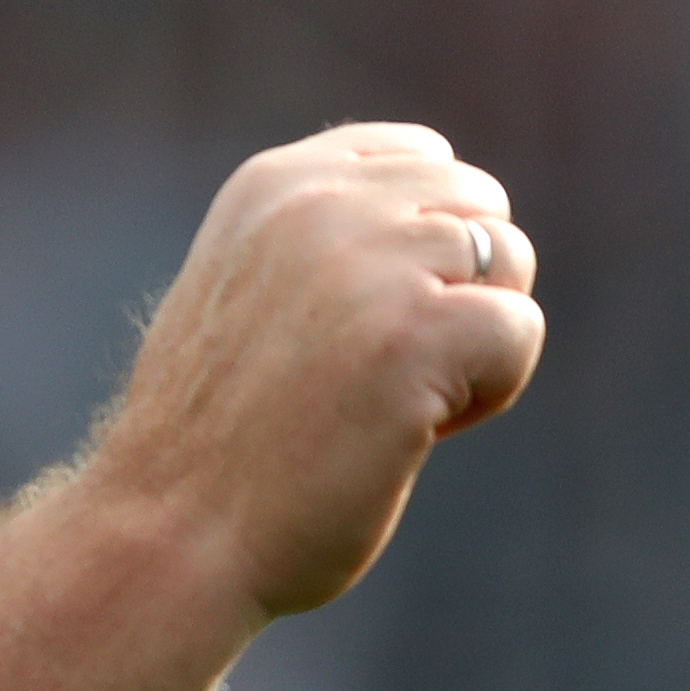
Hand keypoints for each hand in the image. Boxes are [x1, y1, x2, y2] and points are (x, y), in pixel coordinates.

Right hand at [87, 124, 540, 618]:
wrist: (170, 536)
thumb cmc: (214, 442)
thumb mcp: (246, 292)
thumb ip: (322, 241)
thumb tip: (451, 229)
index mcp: (275, 183)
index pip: (422, 155)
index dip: (426, 243)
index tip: (365, 318)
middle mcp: (322, 202)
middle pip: (479, 205)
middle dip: (458, 288)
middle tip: (380, 371)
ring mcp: (371, 264)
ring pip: (510, 261)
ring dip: (473, 342)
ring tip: (391, 401)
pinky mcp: (415, 335)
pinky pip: (519, 330)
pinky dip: (492, 390)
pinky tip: (419, 431)